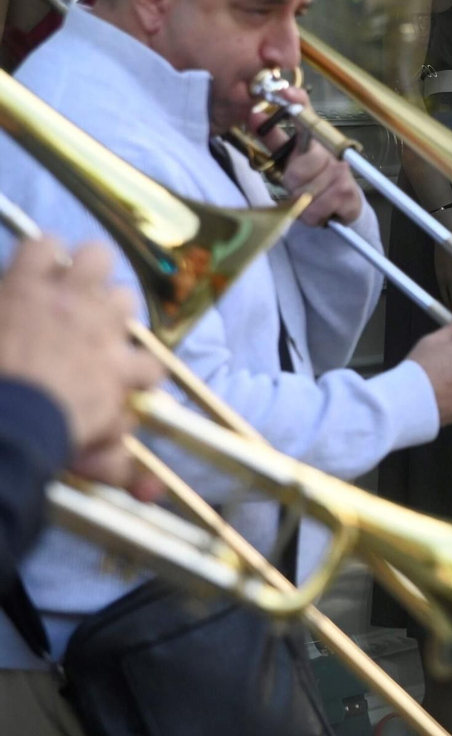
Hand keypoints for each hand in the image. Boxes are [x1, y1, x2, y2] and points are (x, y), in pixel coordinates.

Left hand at [0, 240, 164, 493]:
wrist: (4, 417)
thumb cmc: (46, 437)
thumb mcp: (87, 457)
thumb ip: (116, 464)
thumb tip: (152, 490)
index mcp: (122, 368)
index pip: (149, 366)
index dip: (132, 372)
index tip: (112, 380)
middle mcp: (105, 326)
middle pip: (125, 302)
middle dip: (107, 314)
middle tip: (82, 327)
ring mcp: (67, 298)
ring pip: (97, 259)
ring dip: (83, 273)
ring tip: (63, 285)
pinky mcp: (28, 281)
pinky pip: (45, 245)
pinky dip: (41, 253)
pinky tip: (33, 267)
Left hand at [247, 85, 363, 226]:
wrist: (346, 206)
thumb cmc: (314, 179)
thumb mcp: (291, 159)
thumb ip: (273, 139)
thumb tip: (253, 114)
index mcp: (318, 140)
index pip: (309, 116)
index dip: (298, 104)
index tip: (285, 92)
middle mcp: (333, 152)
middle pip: (302, 164)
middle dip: (294, 180)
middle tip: (297, 186)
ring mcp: (343, 172)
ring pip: (306, 190)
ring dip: (301, 201)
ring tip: (308, 200)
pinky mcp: (348, 193)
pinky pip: (315, 207)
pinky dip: (311, 214)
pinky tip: (319, 210)